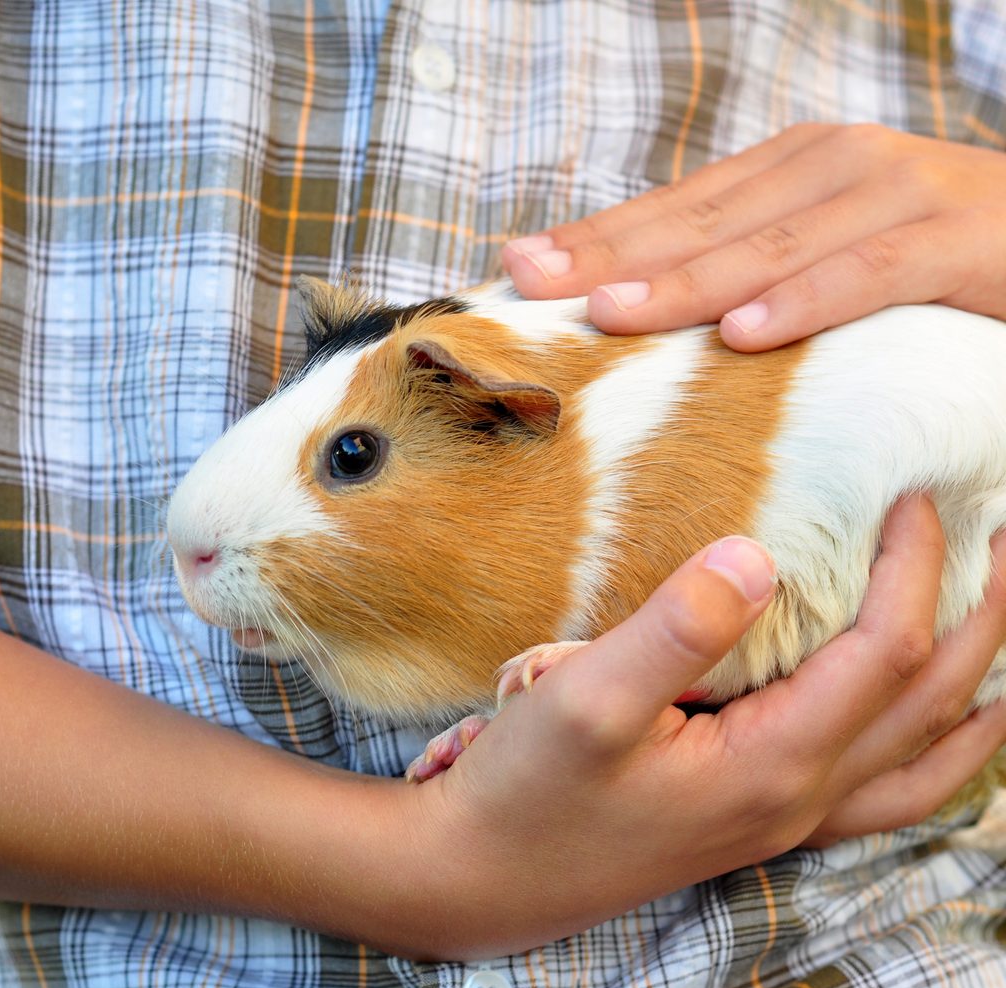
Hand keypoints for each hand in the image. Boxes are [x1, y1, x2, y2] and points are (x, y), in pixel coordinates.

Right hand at [408, 498, 1005, 958]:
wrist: (487, 874)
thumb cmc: (529, 789)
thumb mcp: (585, 700)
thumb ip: (677, 629)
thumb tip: (756, 558)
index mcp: (772, 764)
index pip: (885, 651)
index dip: (912, 567)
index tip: (912, 495)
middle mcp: (801, 797)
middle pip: (932, 702)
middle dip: (983, 614)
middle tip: (1000, 535)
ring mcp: (787, 817)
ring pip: (927, 755)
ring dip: (977, 681)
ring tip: (998, 620)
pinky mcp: (758, 817)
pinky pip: (890, 791)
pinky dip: (939, 749)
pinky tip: (941, 723)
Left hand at [501, 124, 1005, 349]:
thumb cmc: (921, 255)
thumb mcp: (820, 248)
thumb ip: (746, 263)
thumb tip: (642, 305)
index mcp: (786, 172)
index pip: (672, 211)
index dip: (593, 238)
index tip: (517, 266)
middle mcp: (829, 168)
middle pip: (700, 223)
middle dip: (608, 256)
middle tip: (531, 282)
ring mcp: (891, 196)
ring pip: (769, 247)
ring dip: (686, 284)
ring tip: (611, 314)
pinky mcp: (953, 240)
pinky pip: (868, 275)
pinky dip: (805, 302)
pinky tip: (745, 335)